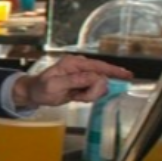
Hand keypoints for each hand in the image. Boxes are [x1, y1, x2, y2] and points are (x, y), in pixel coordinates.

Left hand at [12, 55, 131, 107]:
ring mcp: (82, 75)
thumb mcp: (55, 85)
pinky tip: (77, 97)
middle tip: (80, 97)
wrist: (34, 93)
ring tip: (75, 96)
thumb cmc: (41, 88)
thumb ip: (75, 81)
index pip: (98, 66)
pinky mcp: (82, 83)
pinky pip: (93, 91)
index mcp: (74, 63)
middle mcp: (80, 66)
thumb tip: (94, 77)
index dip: (113, 71)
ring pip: (98, 86)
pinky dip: (88, 97)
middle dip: (94, 91)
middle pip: (101, 78)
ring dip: (90, 95)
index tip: (127, 75)